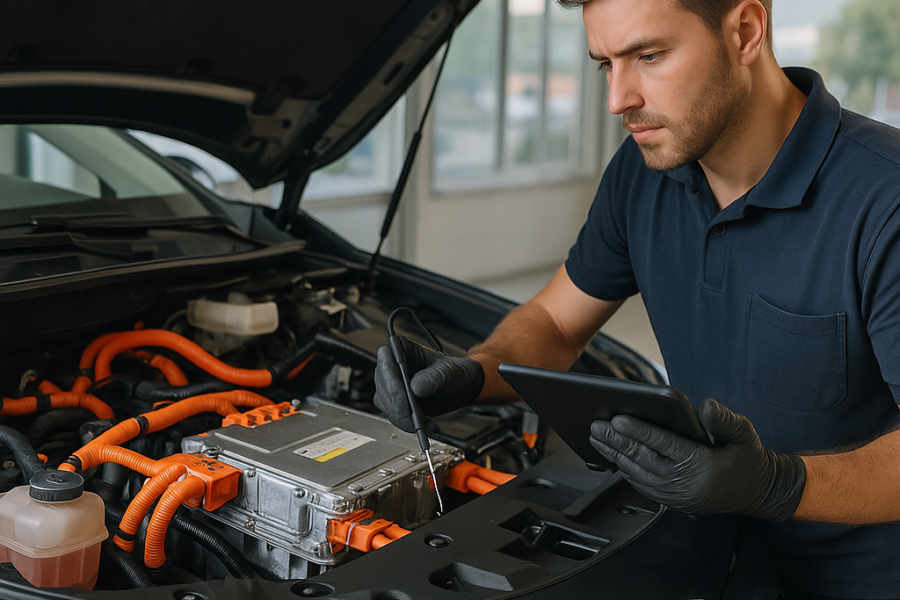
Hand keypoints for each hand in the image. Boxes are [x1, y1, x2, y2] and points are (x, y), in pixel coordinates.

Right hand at [374, 336, 484, 432]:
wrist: (459, 387)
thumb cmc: (453, 372)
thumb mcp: (449, 372)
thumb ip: (433, 377)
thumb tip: (415, 388)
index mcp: (402, 348)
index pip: (386, 359)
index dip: (391, 378)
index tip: (404, 396)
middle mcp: (391, 365)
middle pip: (383, 386)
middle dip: (398, 405)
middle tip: (416, 417)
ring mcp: (390, 385)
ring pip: (386, 405)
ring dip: (403, 418)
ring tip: (424, 423)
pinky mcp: (394, 402)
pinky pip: (394, 416)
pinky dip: (407, 423)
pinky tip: (425, 424)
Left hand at [589, 398, 805, 519]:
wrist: (760, 491)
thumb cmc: (749, 458)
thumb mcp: (745, 434)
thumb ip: (724, 419)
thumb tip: (704, 405)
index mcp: (703, 466)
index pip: (664, 446)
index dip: (639, 431)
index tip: (617, 419)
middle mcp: (687, 485)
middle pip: (644, 460)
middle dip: (617, 442)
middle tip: (596, 427)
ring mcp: (679, 497)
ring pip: (639, 475)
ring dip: (616, 456)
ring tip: (597, 439)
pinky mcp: (675, 502)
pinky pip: (643, 487)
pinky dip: (625, 471)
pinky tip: (613, 457)